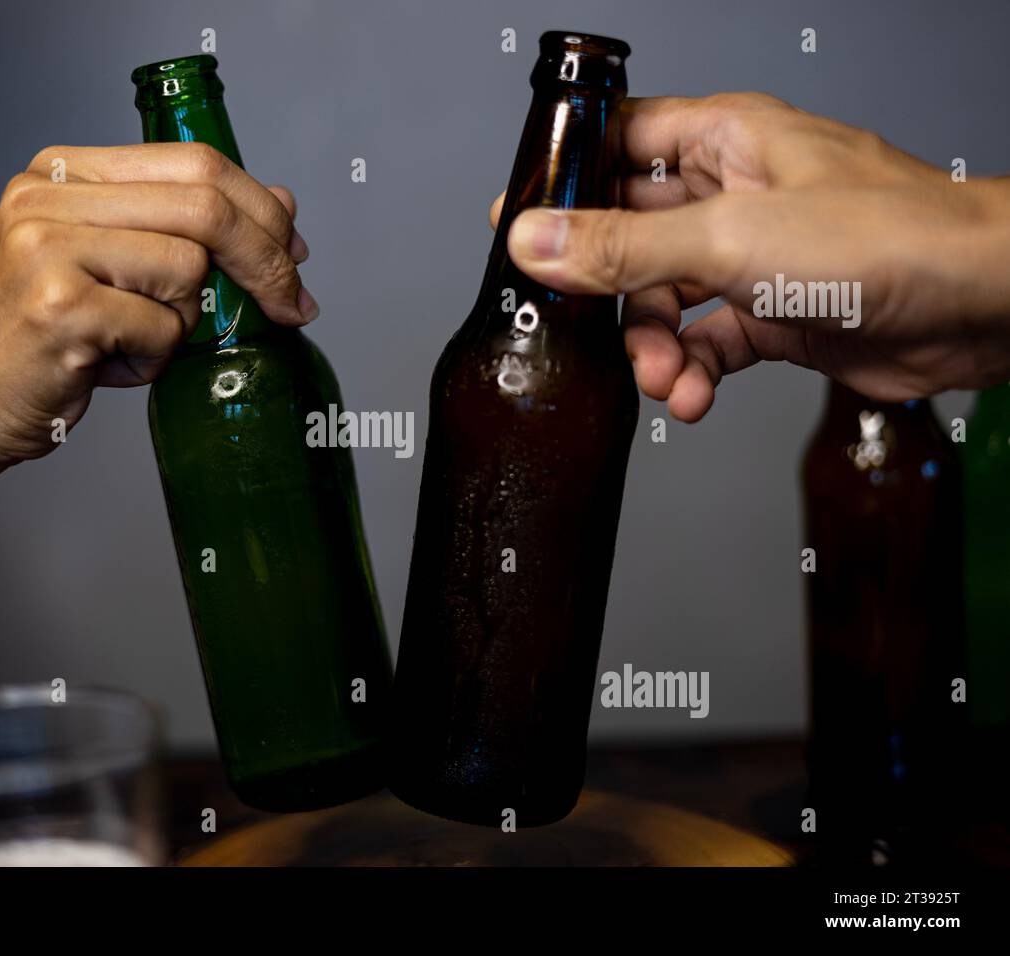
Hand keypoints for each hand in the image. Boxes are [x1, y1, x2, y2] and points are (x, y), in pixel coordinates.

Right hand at [0, 142, 312, 466]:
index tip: (294, 253)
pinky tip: (105, 366)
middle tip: (291, 306)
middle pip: (204, 207)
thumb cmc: (46, 338)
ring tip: (129, 341)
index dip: (261, 209)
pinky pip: (163, 329)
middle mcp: (45, 196)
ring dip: (182, 323)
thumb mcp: (110, 263)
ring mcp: (46, 248)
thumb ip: (180, 225)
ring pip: (189, 270)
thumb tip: (282, 203)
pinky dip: (153, 360)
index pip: (194, 163)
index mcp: (60, 170)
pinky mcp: (59, 307)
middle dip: (265, 261)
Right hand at [492, 93, 1009, 420]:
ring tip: (662, 379)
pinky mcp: (776, 311)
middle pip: (630, 236)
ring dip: (650, 346)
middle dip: (606, 290)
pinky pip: (704, 342)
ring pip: (663, 299)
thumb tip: (533, 240)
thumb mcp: (728, 239)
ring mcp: (755, 255)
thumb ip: (623, 248)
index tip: (516, 226)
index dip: (563, 181)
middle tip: (581, 327)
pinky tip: (691, 396)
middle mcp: (734, 193)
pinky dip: (690, 372)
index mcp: (722, 140)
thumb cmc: (884, 239)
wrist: (979, 308)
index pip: (617, 143)